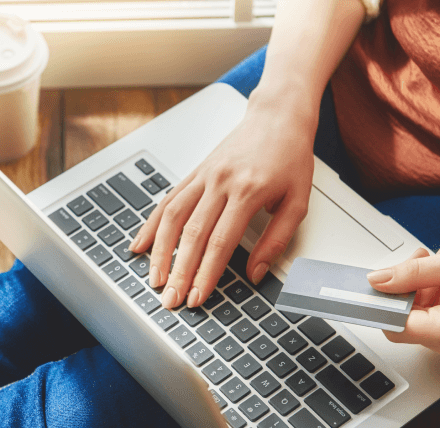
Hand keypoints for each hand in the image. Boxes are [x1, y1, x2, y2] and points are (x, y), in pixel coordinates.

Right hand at [129, 102, 315, 308]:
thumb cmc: (290, 157)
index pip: (221, 242)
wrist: (277, 116)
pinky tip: (141, 244)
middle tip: (171, 299)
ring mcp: (204, 176)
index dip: (206, 274)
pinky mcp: (195, 172)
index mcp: (248, 191)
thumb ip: (277, 240)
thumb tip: (256, 273)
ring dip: (160, 252)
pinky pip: (168, 200)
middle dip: (179, 272)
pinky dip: (152, 224)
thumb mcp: (298, 202)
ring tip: (154, 278)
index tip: (197, 296)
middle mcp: (220, 183)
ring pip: (173, 218)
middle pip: (192, 235)